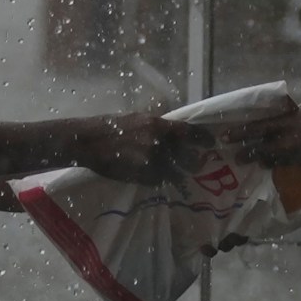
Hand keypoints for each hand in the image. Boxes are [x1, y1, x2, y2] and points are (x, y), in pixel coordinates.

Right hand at [74, 112, 206, 184]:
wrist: (89, 141)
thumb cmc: (112, 126)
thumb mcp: (139, 119)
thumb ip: (159, 127)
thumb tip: (176, 134)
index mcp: (159, 126)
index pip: (190, 133)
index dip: (204, 139)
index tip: (211, 143)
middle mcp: (159, 144)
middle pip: (189, 158)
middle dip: (193, 162)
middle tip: (196, 163)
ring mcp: (152, 162)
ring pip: (175, 173)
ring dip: (175, 172)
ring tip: (171, 171)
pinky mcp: (142, 177)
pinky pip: (158, 181)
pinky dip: (157, 178)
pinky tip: (147, 174)